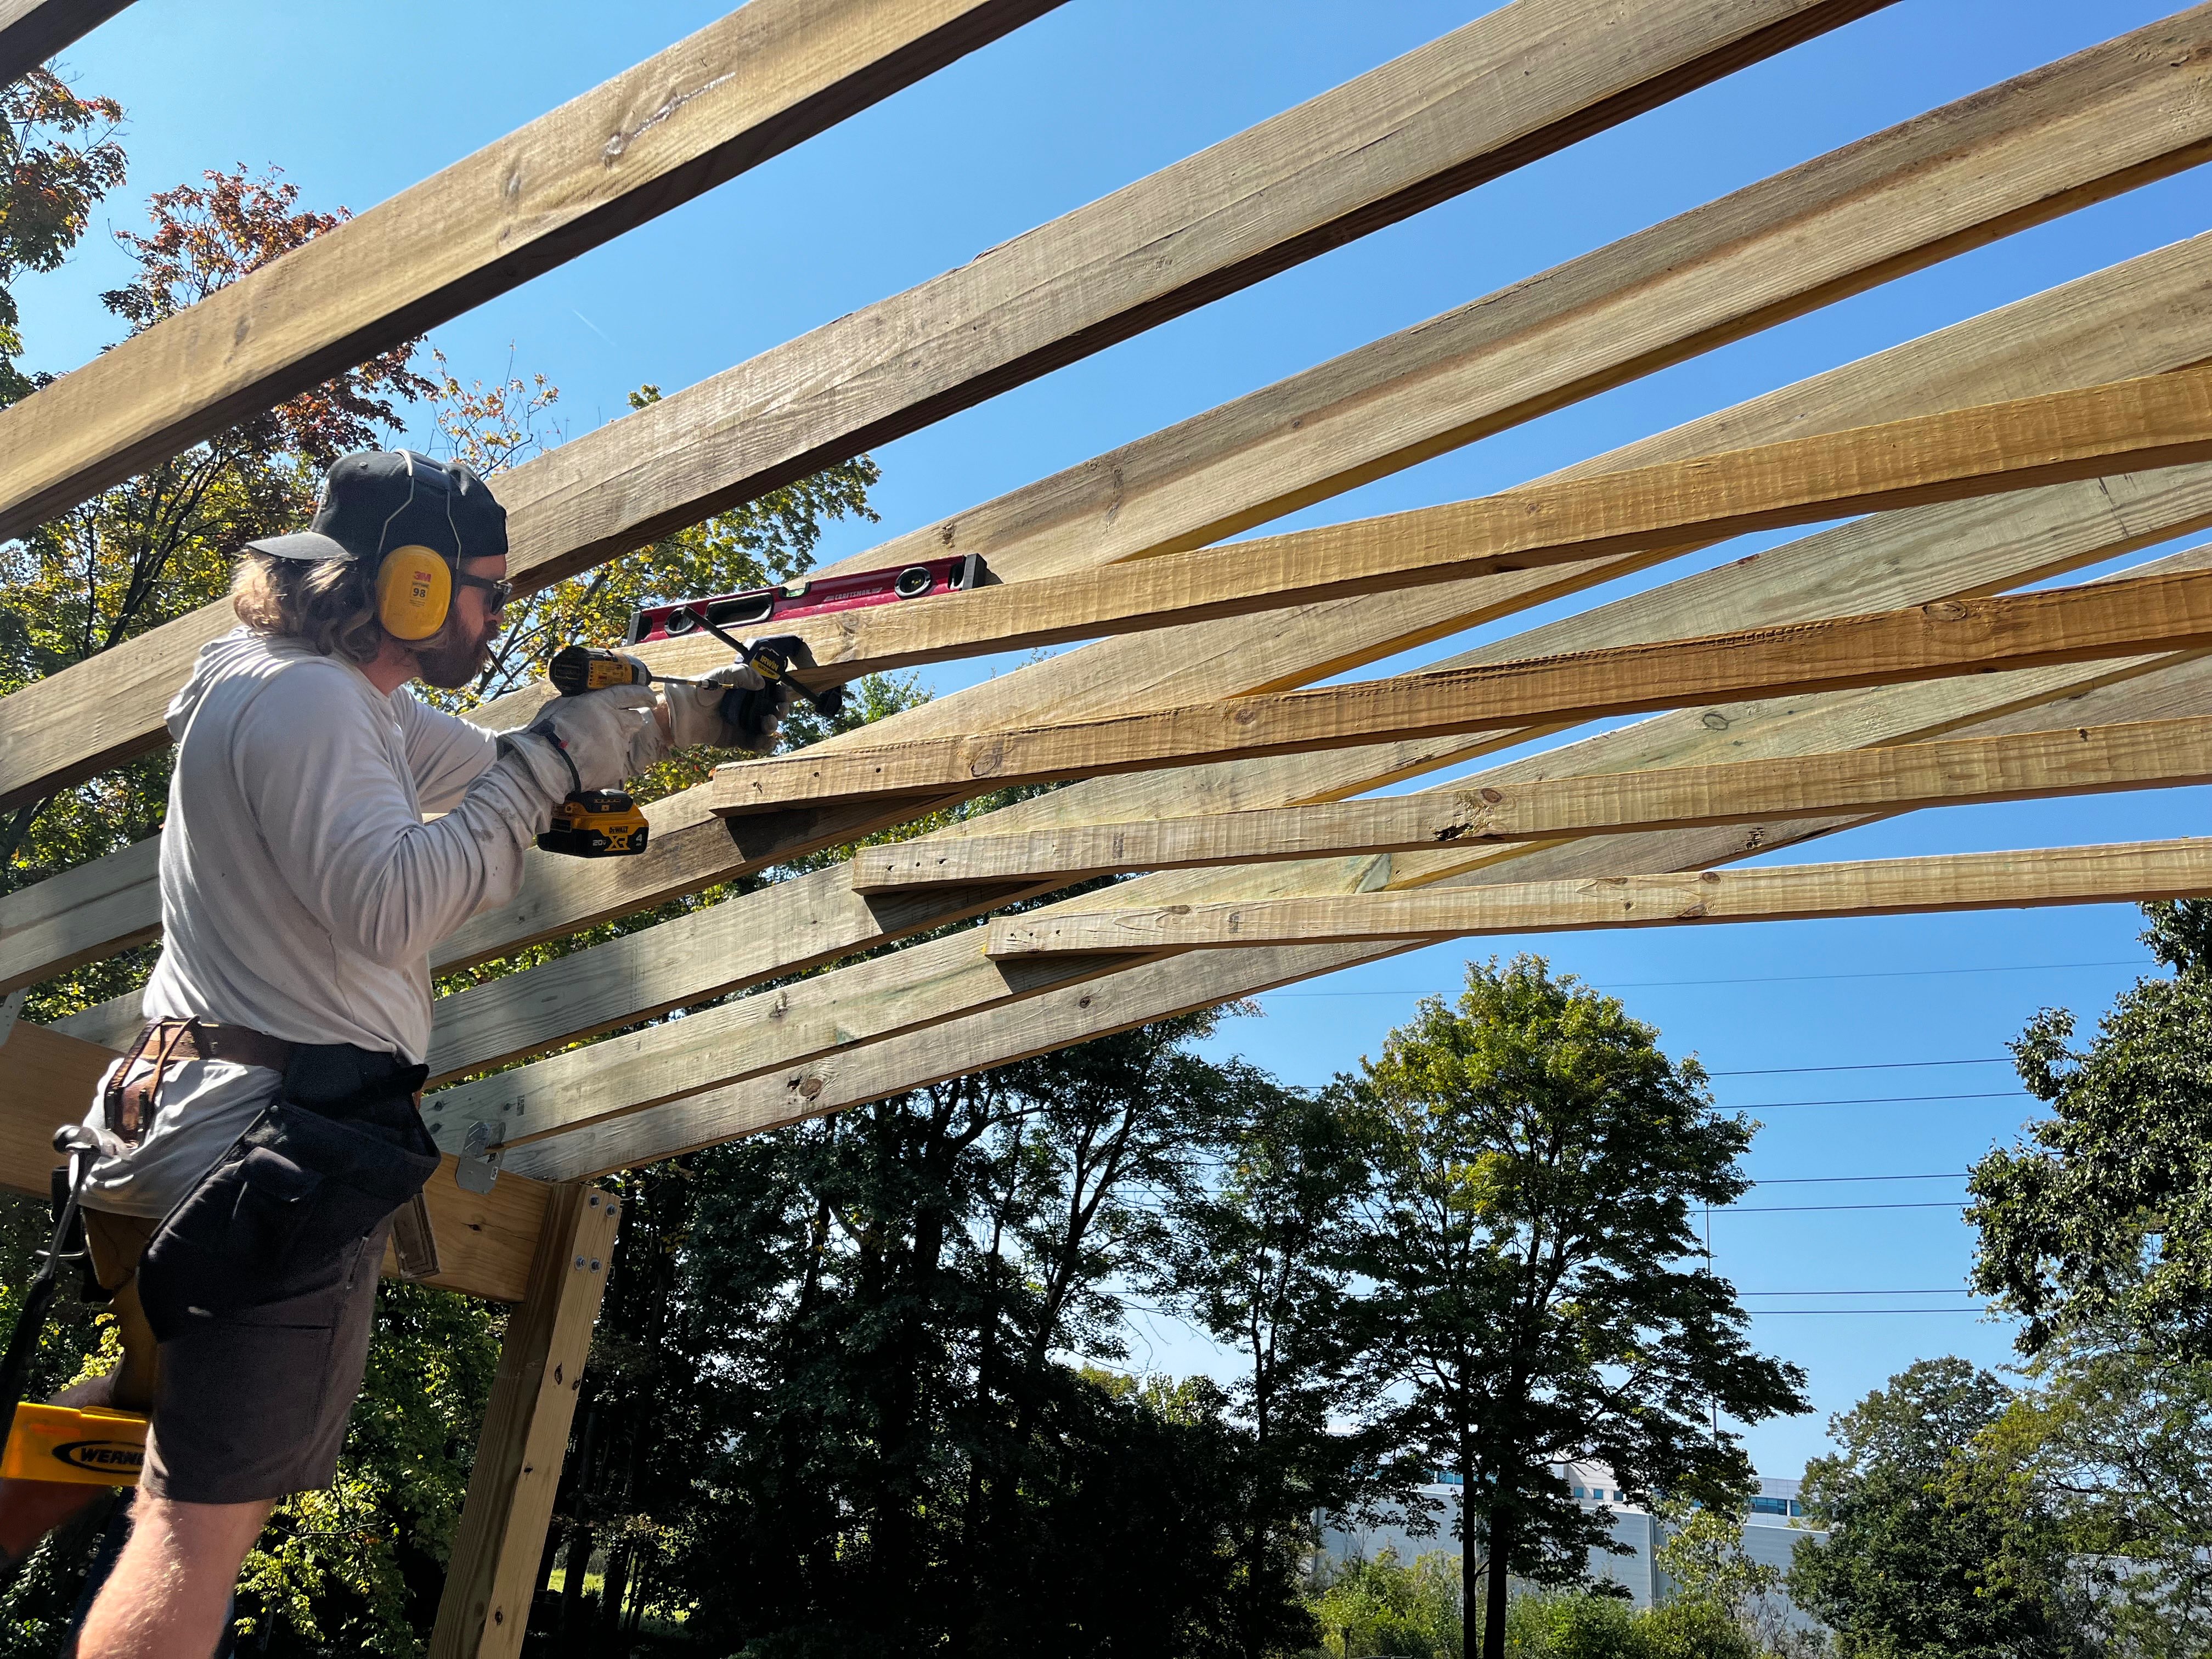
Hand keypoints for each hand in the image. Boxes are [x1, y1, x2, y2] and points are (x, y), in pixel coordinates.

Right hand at [516, 683, 665, 793]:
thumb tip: (582, 703)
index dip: (643, 694)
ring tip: (589, 752)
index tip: (649, 697)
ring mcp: (618, 746)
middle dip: (630, 721)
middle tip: (616, 727)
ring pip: (624, 743)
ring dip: (612, 745)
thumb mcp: (560, 706)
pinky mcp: (617, 767)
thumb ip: (578, 703)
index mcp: (602, 703)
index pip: (631, 694)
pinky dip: (604, 766)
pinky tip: (587, 767)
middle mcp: (616, 723)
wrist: (549, 764)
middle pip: (636, 720)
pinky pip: (615, 765)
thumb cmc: (548, 732)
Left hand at [663, 637, 841, 753]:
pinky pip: (756, 742)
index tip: (784, 692)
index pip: (769, 688)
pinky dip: (764, 743)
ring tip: (767, 723)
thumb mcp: (720, 674)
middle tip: (780, 709)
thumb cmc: (697, 689)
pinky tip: (766, 739)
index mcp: (744, 687)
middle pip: (773, 707)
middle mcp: (746, 704)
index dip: (780, 690)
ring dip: (773, 724)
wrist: (679, 714)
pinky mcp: (737, 738)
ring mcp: (742, 722)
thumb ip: (742, 674)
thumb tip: (764, 682)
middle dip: (781, 708)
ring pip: (767, 725)